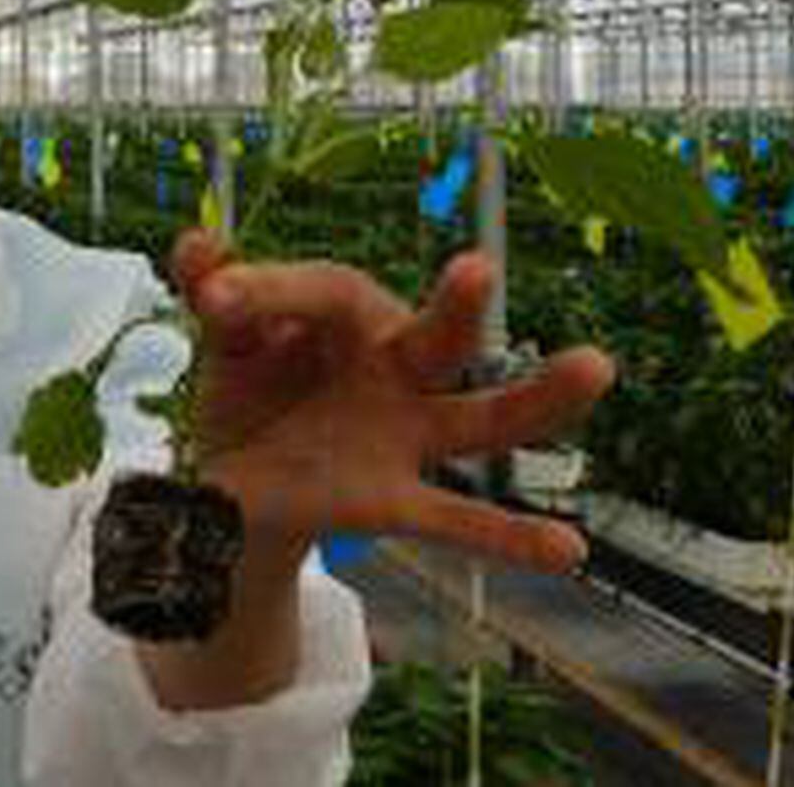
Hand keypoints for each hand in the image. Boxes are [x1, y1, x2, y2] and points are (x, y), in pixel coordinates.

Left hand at [171, 230, 613, 572]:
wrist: (233, 480)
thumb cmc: (247, 386)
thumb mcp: (224, 342)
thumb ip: (216, 293)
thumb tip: (196, 243)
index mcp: (344, 315)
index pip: (322, 291)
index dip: (269, 291)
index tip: (214, 301)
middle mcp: (391, 366)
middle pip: (435, 336)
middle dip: (455, 307)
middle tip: (478, 268)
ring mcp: (403, 434)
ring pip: (482, 421)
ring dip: (539, 399)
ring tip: (597, 366)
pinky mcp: (394, 499)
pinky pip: (458, 519)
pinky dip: (511, 538)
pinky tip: (570, 549)